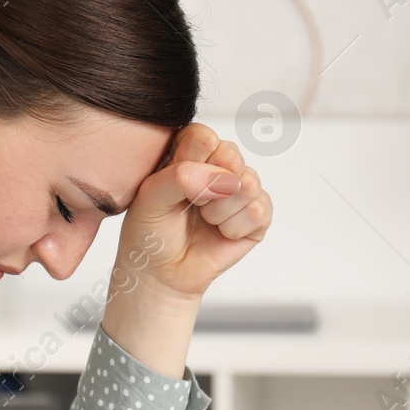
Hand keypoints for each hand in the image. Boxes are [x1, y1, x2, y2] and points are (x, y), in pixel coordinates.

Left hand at [114, 123, 272, 301]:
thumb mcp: (150, 198)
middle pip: (231, 156)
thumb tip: (223, 178)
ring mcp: (240, 188)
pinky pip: (259, 211)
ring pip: (248, 184)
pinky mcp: (257, 214)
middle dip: (208, 189)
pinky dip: (234, 228)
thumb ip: (180, 176)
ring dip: (219, 212)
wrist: (161, 273)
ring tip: (203, 220)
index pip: (203, 136)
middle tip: (190, 206)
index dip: (192, 163)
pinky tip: (220, 233)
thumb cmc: (151, 231)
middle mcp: (218, 163)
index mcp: (189, 150)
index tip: (176, 187)